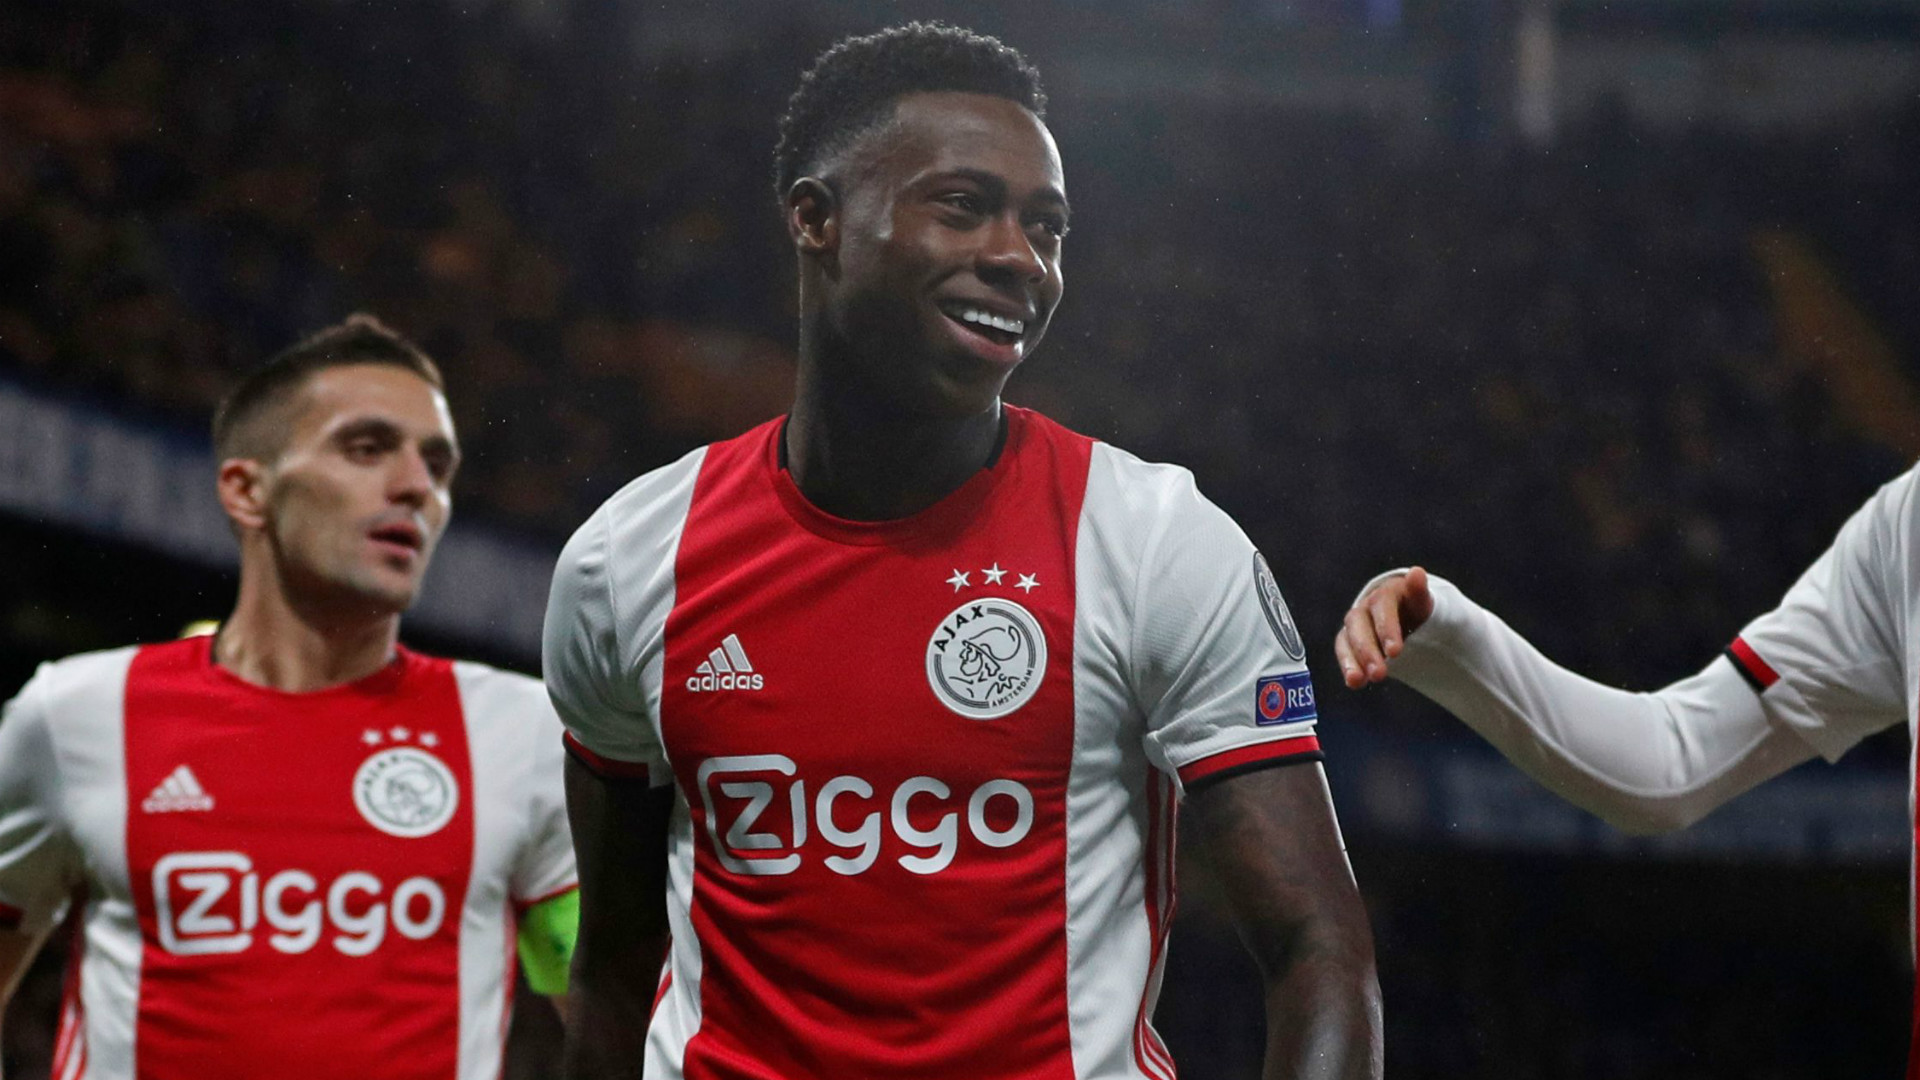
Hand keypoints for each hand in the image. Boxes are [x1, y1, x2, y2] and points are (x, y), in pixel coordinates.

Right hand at [1334, 567, 1434, 688]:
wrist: (1405, 616)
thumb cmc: (1414, 610)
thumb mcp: (1422, 604)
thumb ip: (1419, 592)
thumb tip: (1417, 572)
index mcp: (1385, 594)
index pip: (1382, 606)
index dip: (1386, 628)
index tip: (1395, 652)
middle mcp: (1365, 608)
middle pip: (1359, 624)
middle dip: (1367, 650)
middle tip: (1379, 674)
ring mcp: (1355, 625)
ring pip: (1347, 639)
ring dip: (1352, 661)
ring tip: (1358, 681)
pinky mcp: (1349, 641)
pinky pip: (1344, 652)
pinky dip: (1348, 667)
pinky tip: (1355, 683)